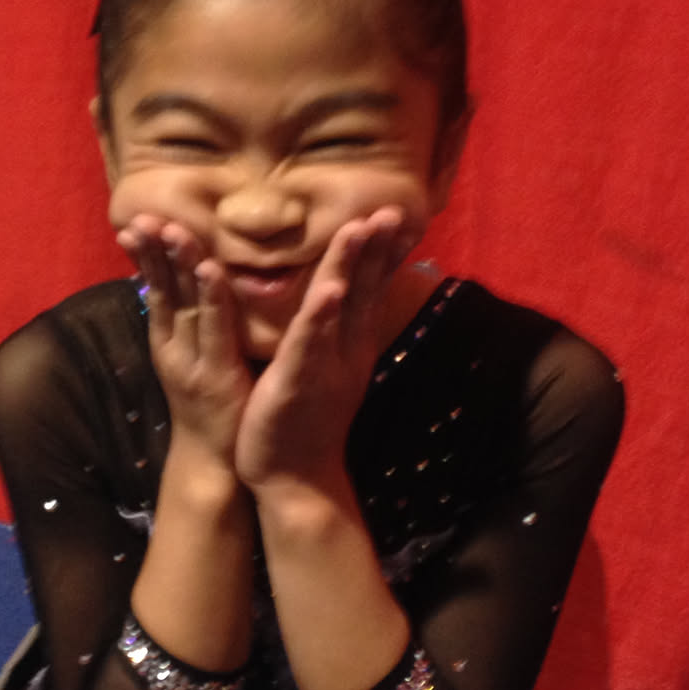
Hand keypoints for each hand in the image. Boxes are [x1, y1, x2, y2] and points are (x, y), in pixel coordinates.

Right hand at [117, 215, 252, 475]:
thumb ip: (185, 323)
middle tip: (143, 215)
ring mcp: (195, 359)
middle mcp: (174, 346)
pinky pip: (217, 328)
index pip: (154, 288)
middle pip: (163, 288)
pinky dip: (213, 297)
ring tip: (174, 229)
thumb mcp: (187, 359)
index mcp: (166, 340)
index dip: (144, 255)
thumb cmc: (206, 405)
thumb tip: (174, 287)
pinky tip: (212, 269)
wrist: (213, 461)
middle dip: (152, 250)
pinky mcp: (220, 373)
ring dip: (179, 263)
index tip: (133, 222)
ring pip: (186, 303)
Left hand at [235, 209, 416, 491]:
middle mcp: (344, 352)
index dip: (381, 253)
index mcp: (348, 347)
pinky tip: (328, 290)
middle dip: (375, 248)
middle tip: (388, 208)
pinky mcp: (297, 384)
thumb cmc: (303, 422)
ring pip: (339, 308)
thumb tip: (337, 299)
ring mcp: (324, 367)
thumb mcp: (324, 370)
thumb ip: (330, 334)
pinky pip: (310, 346)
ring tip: (360, 228)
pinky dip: (320, 317)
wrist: (295, 482)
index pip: (368, 290)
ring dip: (350, 267)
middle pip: (362, 290)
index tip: (393, 214)